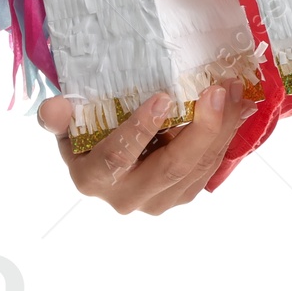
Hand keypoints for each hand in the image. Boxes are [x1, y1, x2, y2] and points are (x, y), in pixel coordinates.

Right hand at [38, 78, 256, 214]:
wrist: (109, 165)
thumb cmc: (91, 136)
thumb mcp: (71, 126)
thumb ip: (60, 119)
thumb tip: (54, 107)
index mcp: (93, 178)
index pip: (117, 157)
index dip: (140, 129)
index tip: (163, 97)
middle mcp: (126, 196)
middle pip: (171, 166)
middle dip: (201, 127)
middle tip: (219, 89)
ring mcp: (158, 201)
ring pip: (198, 166)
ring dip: (223, 127)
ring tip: (234, 89)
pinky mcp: (181, 196)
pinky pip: (210, 167)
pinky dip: (226, 136)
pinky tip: (237, 108)